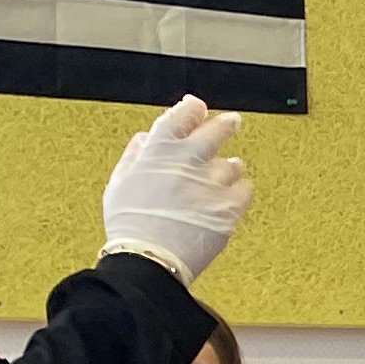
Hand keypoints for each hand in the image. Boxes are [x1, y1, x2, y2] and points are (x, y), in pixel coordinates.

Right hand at [101, 96, 253, 279]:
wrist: (149, 257)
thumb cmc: (130, 225)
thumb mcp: (119, 184)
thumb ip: (134, 157)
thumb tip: (145, 139)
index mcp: (158, 151)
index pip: (180, 117)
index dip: (191, 109)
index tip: (197, 106)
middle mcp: (188, 161)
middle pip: (215, 131)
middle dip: (224, 125)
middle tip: (232, 121)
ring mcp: (211, 183)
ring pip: (232, 164)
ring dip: (229, 167)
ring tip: (226, 172)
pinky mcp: (229, 206)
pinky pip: (245, 189)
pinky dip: (240, 190)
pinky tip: (232, 197)